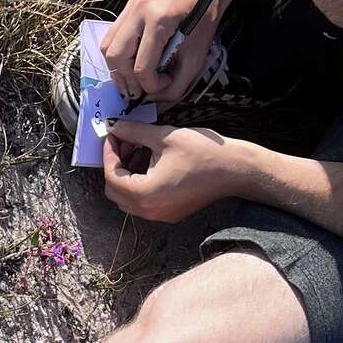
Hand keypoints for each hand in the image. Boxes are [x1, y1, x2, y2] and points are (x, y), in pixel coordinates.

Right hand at [101, 0, 228, 104]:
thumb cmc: (207, 14)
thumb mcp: (198, 54)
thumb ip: (177, 83)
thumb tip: (155, 99)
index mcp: (159, 21)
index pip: (141, 67)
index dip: (150, 85)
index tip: (164, 82)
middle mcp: (139, 10)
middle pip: (116, 58)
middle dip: (126, 81)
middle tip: (139, 90)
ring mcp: (132, 5)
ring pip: (107, 47)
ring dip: (117, 68)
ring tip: (133, 79)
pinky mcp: (130, 4)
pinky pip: (112, 35)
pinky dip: (119, 53)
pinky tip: (133, 60)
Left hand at [102, 121, 249, 222]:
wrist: (234, 170)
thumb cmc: (203, 152)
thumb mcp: (164, 137)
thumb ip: (135, 132)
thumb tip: (115, 127)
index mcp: (144, 194)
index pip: (111, 176)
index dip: (109, 153)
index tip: (113, 135)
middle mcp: (148, 211)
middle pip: (114, 192)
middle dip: (116, 165)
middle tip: (125, 141)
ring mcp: (159, 215)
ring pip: (128, 198)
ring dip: (127, 174)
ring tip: (139, 149)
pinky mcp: (168, 214)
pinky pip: (143, 201)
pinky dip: (140, 183)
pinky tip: (151, 162)